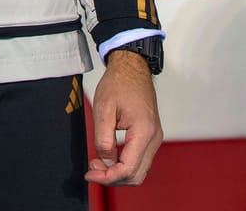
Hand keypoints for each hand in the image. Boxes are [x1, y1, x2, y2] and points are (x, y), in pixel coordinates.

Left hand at [87, 51, 161, 186]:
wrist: (133, 68)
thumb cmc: (119, 83)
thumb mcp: (103, 109)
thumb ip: (103, 139)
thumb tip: (104, 162)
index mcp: (144, 132)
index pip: (127, 169)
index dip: (107, 177)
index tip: (90, 173)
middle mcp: (154, 138)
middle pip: (136, 176)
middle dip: (112, 178)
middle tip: (92, 169)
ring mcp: (155, 138)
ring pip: (139, 170)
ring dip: (118, 173)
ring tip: (98, 162)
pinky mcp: (151, 136)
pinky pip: (140, 160)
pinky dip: (124, 165)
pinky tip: (109, 157)